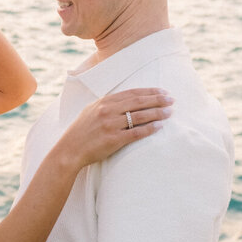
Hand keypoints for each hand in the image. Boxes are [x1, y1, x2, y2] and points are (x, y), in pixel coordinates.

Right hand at [57, 88, 172, 167]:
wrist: (69, 150)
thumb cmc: (81, 131)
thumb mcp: (91, 110)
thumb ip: (108, 104)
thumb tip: (126, 99)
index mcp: (104, 102)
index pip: (132, 93)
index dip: (149, 91)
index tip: (163, 91)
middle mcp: (108, 111)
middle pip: (138, 102)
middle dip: (157, 99)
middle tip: (171, 99)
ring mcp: (110, 125)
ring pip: (139, 116)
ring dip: (157, 113)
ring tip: (169, 112)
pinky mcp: (113, 140)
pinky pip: (135, 133)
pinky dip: (149, 129)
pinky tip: (159, 127)